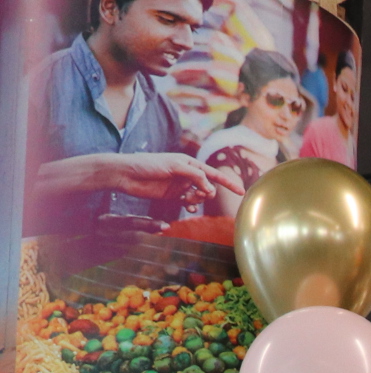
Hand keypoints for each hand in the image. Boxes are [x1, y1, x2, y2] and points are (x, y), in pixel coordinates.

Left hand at [101, 152, 220, 198]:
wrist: (126, 175)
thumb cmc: (148, 165)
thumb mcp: (174, 166)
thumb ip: (194, 175)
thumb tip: (209, 187)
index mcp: (188, 163)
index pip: (213, 173)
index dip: (228, 183)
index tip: (241, 192)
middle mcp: (186, 174)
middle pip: (207, 187)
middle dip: (207, 193)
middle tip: (199, 195)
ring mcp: (180, 186)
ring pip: (199, 196)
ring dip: (197, 200)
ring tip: (188, 201)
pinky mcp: (172, 196)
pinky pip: (188, 203)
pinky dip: (191, 207)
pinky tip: (187, 208)